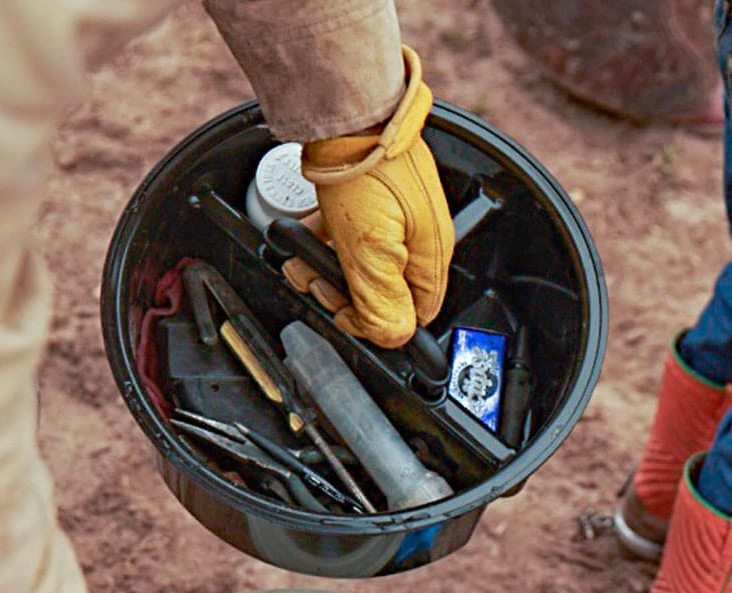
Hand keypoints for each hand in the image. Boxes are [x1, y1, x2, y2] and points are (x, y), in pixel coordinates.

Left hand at [298, 46, 453, 348]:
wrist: (349, 114)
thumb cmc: (367, 172)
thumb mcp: (372, 251)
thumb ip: (382, 302)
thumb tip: (392, 339)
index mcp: (430, 256)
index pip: (415, 316)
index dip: (380, 324)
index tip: (348, 316)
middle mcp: (419, 239)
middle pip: (385, 292)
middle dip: (345, 296)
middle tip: (319, 285)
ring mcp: (396, 219)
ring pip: (362, 265)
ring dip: (327, 271)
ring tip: (301, 264)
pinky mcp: (372, 202)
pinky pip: (349, 237)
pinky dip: (323, 244)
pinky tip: (302, 241)